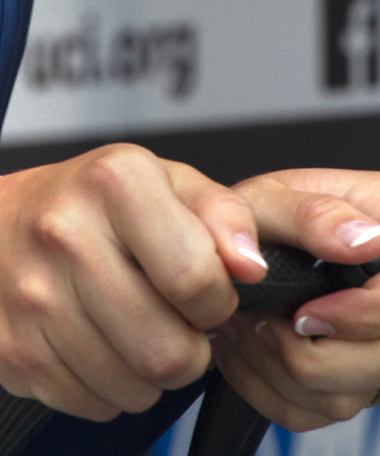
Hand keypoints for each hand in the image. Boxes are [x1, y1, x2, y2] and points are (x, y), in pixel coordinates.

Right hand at [0, 144, 268, 420]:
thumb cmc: (78, 207)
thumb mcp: (158, 181)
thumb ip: (221, 212)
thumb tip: (252, 265)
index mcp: (114, 181)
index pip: (198, 279)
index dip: (216, 301)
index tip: (201, 291)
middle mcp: (67, 231)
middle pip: (169, 350)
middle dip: (185, 349)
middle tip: (167, 320)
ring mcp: (34, 295)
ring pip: (135, 387)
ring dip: (146, 373)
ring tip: (125, 328)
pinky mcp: (14, 350)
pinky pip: (94, 404)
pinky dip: (103, 387)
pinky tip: (88, 343)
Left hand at [209, 168, 379, 430]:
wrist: (271, 236)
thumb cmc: (279, 211)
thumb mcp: (281, 194)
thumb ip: (315, 213)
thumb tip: (360, 239)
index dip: (354, 319)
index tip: (302, 313)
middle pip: (369, 368)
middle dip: (299, 348)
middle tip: (255, 314)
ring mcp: (368, 358)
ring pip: (338, 401)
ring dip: (272, 367)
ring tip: (242, 324)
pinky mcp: (340, 386)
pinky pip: (309, 415)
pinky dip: (263, 389)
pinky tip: (242, 348)